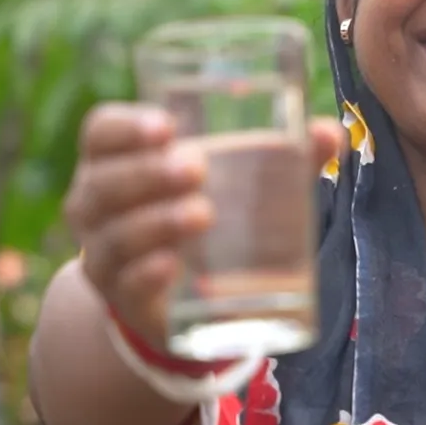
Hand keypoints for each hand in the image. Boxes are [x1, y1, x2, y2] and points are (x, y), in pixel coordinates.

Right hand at [62, 102, 346, 349]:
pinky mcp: (124, 299)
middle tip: (196, 168)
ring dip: (155, 223)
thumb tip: (328, 132)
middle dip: (147, 173)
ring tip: (202, 214)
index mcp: (117, 160)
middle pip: (104, 183)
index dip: (125, 127)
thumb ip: (281, 155)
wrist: (176, 292)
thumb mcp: (234, 179)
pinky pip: (125, 286)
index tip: (167, 125)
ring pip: (114, 236)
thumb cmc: (202, 208)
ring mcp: (104, 254)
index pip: (102, 132)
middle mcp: (97, 204)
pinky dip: (145, 275)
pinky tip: (170, 267)